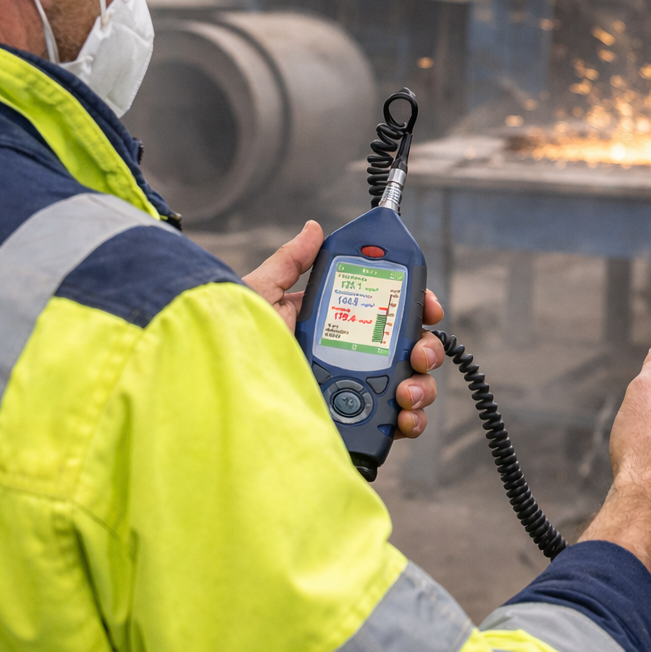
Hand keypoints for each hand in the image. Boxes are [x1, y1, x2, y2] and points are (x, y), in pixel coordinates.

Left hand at [243, 221, 445, 438]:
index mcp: (332, 324)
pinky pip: (395, 422)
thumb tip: (312, 228)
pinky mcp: (353, 423)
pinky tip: (403, 416)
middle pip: (408, 348)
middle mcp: (348, 357)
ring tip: (405, 391)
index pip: (386, 310)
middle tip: (418, 353)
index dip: (415, 306)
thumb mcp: (260, 294)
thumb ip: (289, 262)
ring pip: (410, 385)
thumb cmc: (233, 343)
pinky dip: (410, 420)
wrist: (223, 390)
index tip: (427, 307)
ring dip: (421, 385)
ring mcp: (354, 392)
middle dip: (426, 348)